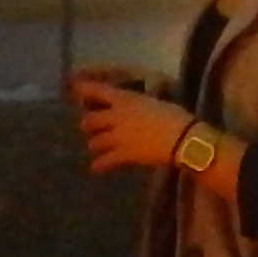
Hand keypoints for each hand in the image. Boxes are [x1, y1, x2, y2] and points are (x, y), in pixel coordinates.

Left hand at [69, 72, 191, 175]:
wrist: (182, 138)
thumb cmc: (175, 116)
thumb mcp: (154, 102)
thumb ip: (139, 105)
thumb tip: (136, 109)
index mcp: (125, 100)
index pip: (97, 90)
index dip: (83, 89)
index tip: (75, 88)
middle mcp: (116, 117)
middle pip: (89, 121)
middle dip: (88, 125)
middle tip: (92, 128)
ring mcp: (117, 137)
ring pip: (94, 142)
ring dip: (95, 144)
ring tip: (99, 147)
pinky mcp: (123, 154)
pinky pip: (104, 162)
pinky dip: (99, 165)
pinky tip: (96, 168)